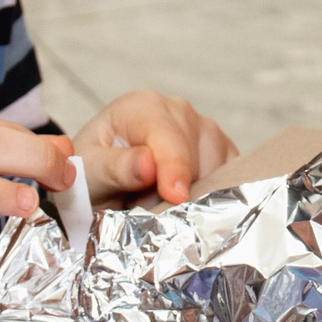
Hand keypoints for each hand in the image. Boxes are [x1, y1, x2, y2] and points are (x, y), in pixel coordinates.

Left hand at [72, 91, 237, 206]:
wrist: (100, 180)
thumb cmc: (91, 171)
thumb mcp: (89, 172)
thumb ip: (115, 168)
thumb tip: (148, 165)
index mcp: (142, 107)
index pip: (169, 137)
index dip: (174, 168)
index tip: (175, 196)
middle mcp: (179, 112)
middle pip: (196, 156)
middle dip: (177, 192)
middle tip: (148, 214)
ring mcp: (204, 131)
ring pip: (219, 170)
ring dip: (196, 199)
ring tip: (160, 208)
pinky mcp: (221, 153)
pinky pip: (233, 179)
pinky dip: (216, 200)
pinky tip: (188, 208)